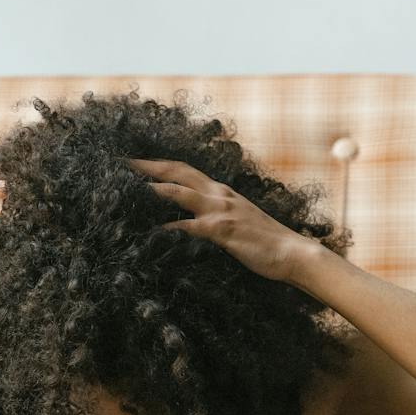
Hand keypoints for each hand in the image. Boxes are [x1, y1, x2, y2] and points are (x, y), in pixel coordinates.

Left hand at [127, 157, 317, 282]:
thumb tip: (192, 220)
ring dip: (153, 188)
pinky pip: (190, 226)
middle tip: (122, 163)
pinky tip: (152, 232)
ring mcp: (221, 211)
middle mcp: (219, 194)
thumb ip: (215, 216)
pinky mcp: (224, 231)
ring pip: (180, 192)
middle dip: (148, 165)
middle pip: (177, 171)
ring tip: (127, 187)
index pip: (185, 170)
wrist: (293, 252)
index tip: (136, 162)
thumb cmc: (265, 242)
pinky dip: (170, 227)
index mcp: (221, 191)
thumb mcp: (238, 220)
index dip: (159, 164)